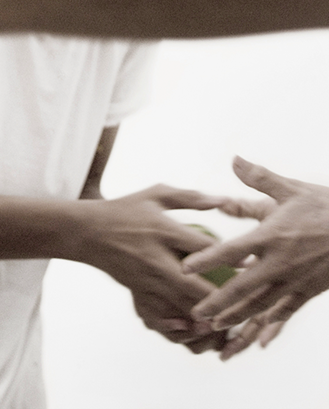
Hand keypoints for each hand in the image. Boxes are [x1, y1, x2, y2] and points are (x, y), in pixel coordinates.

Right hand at [76, 185, 230, 352]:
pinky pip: (160, 314)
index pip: (202, 246)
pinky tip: (196, 328)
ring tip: (228, 320)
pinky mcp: (136, 291)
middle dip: (219, 296)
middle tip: (243, 301)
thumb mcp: (155, 194)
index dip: (229, 255)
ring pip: (179, 305)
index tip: (251, 260)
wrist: (87, 233)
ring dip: (203, 315)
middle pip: (193, 284)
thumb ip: (189, 197)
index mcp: (162, 230)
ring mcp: (144, 278)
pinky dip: (179, 325)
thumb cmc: (124, 209)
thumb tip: (223, 200)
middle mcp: (154, 257)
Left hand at [183, 157, 328, 329]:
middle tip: (194, 312)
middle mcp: (281, 262)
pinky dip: (272, 327)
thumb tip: (234, 159)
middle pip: (243, 287)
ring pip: (262, 305)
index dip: (207, 260)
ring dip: (237, 316)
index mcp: (272, 235)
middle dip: (217, 301)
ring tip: (216, 325)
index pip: (232, 250)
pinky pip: (287, 312)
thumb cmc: (327, 206)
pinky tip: (258, 340)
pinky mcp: (310, 291)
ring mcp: (296, 279)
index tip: (184, 267)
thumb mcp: (292, 189)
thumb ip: (259, 178)